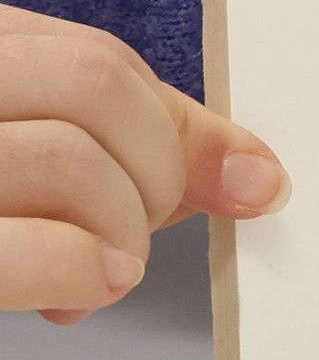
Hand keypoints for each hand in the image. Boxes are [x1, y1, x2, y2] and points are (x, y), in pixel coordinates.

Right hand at [0, 7, 289, 322]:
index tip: (240, 184)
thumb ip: (120, 146)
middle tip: (130, 241)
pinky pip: (44, 251)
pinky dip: (83, 276)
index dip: (184, 131)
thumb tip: (251, 179)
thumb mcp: (25, 146)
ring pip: (75, 162)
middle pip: (99, 90)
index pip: (102, 61)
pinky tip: (75, 299)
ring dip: (121, 237)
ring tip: (96, 274)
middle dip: (157, 177)